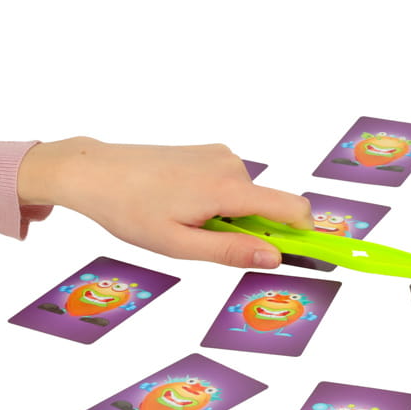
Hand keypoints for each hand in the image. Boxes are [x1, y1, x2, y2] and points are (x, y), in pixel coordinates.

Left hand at [18, 137, 311, 267]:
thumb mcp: (180, 245)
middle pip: (269, 208)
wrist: (95, 171)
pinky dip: (219, 201)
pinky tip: (181, 204)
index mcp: (228, 189)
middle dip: (251, 231)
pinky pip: (233, 185)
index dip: (308, 233)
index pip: (293, 209)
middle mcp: (232, 165)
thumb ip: (232, 251)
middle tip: (205, 240)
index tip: (315, 252)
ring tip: (184, 219)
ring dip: (230, 217)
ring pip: (249, 198)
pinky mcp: (211, 152)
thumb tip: (275, 257)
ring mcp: (221, 155)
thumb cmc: (130, 209)